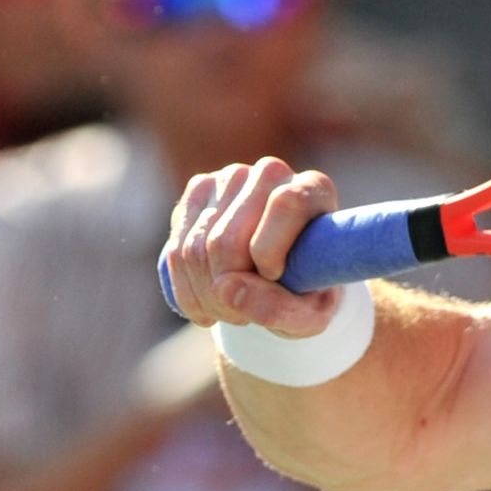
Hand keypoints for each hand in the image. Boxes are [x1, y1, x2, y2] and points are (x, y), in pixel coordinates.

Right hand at [163, 157, 342, 336]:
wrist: (284, 278)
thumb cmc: (304, 292)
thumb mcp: (308, 315)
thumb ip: (279, 308)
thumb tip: (225, 288)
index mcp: (314, 190)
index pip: (286, 204)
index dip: (271, 251)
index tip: (274, 278)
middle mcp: (272, 174)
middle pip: (227, 239)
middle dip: (228, 292)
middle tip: (244, 315)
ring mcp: (230, 178)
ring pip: (196, 249)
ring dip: (207, 297)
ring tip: (230, 310)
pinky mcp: (198, 191)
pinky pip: (176, 251)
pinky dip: (186, 290)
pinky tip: (208, 302)